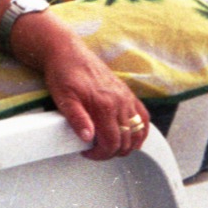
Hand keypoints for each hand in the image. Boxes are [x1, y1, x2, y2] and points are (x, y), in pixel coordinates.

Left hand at [36, 32, 149, 159]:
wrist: (67, 52)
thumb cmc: (64, 74)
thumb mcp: (63, 99)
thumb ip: (77, 119)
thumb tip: (88, 138)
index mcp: (104, 105)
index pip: (112, 142)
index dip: (101, 154)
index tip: (88, 152)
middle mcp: (120, 101)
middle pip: (127, 140)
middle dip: (113, 152)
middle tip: (96, 151)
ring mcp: (126, 96)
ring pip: (138, 130)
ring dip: (129, 144)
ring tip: (112, 147)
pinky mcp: (127, 92)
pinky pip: (143, 115)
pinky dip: (141, 130)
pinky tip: (132, 135)